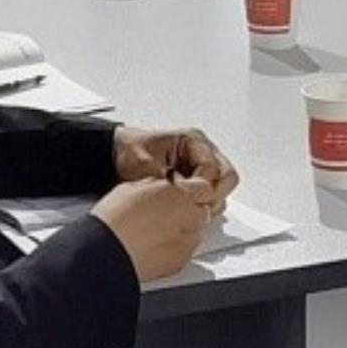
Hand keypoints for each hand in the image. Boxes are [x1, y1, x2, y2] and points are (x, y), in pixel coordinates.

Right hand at [93, 174, 222, 282]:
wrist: (106, 250)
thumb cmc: (114, 219)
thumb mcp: (133, 187)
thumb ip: (156, 186)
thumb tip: (160, 187)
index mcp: (179, 194)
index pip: (204, 187)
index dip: (193, 190)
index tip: (184, 192)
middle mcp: (189, 216)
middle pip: (203, 210)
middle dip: (190, 210)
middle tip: (168, 212)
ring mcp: (186, 241)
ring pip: (196, 232)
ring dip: (185, 229)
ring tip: (158, 232)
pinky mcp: (180, 261)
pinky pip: (186, 251)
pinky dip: (177, 248)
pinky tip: (156, 246)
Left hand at [112, 125, 238, 202]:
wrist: (119, 153)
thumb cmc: (131, 153)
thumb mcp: (146, 167)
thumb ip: (168, 183)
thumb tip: (186, 196)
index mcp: (193, 141)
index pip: (214, 170)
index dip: (202, 188)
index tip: (186, 197)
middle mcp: (202, 151)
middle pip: (227, 177)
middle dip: (213, 194)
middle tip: (196, 206)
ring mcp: (202, 164)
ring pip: (223, 186)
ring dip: (209, 199)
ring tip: (188, 206)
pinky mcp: (197, 176)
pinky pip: (212, 191)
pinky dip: (203, 201)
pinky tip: (186, 205)